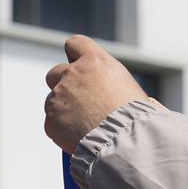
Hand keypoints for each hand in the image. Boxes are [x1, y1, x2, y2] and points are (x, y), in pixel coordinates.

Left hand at [44, 35, 147, 153]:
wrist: (126, 144)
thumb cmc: (137, 119)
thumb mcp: (128, 88)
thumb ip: (108, 82)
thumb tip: (104, 91)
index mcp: (95, 61)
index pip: (74, 44)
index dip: (75, 56)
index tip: (79, 67)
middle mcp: (72, 74)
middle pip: (55, 73)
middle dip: (64, 86)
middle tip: (81, 104)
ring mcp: (58, 97)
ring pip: (53, 101)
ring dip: (64, 111)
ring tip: (86, 127)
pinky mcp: (51, 121)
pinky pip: (52, 123)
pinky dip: (62, 131)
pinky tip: (79, 138)